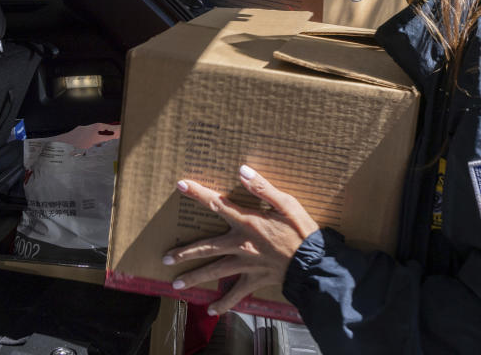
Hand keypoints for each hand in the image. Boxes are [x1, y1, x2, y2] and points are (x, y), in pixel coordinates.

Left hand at [162, 165, 318, 315]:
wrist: (314, 264)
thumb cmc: (303, 231)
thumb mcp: (287, 203)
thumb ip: (262, 188)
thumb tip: (242, 171)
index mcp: (247, 222)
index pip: (217, 204)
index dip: (198, 193)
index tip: (180, 185)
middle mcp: (241, 244)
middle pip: (206, 247)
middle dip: (185, 252)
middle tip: (166, 257)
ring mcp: (246, 264)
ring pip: (214, 272)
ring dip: (194, 277)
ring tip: (176, 284)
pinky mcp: (255, 280)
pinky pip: (236, 294)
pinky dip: (223, 304)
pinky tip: (211, 310)